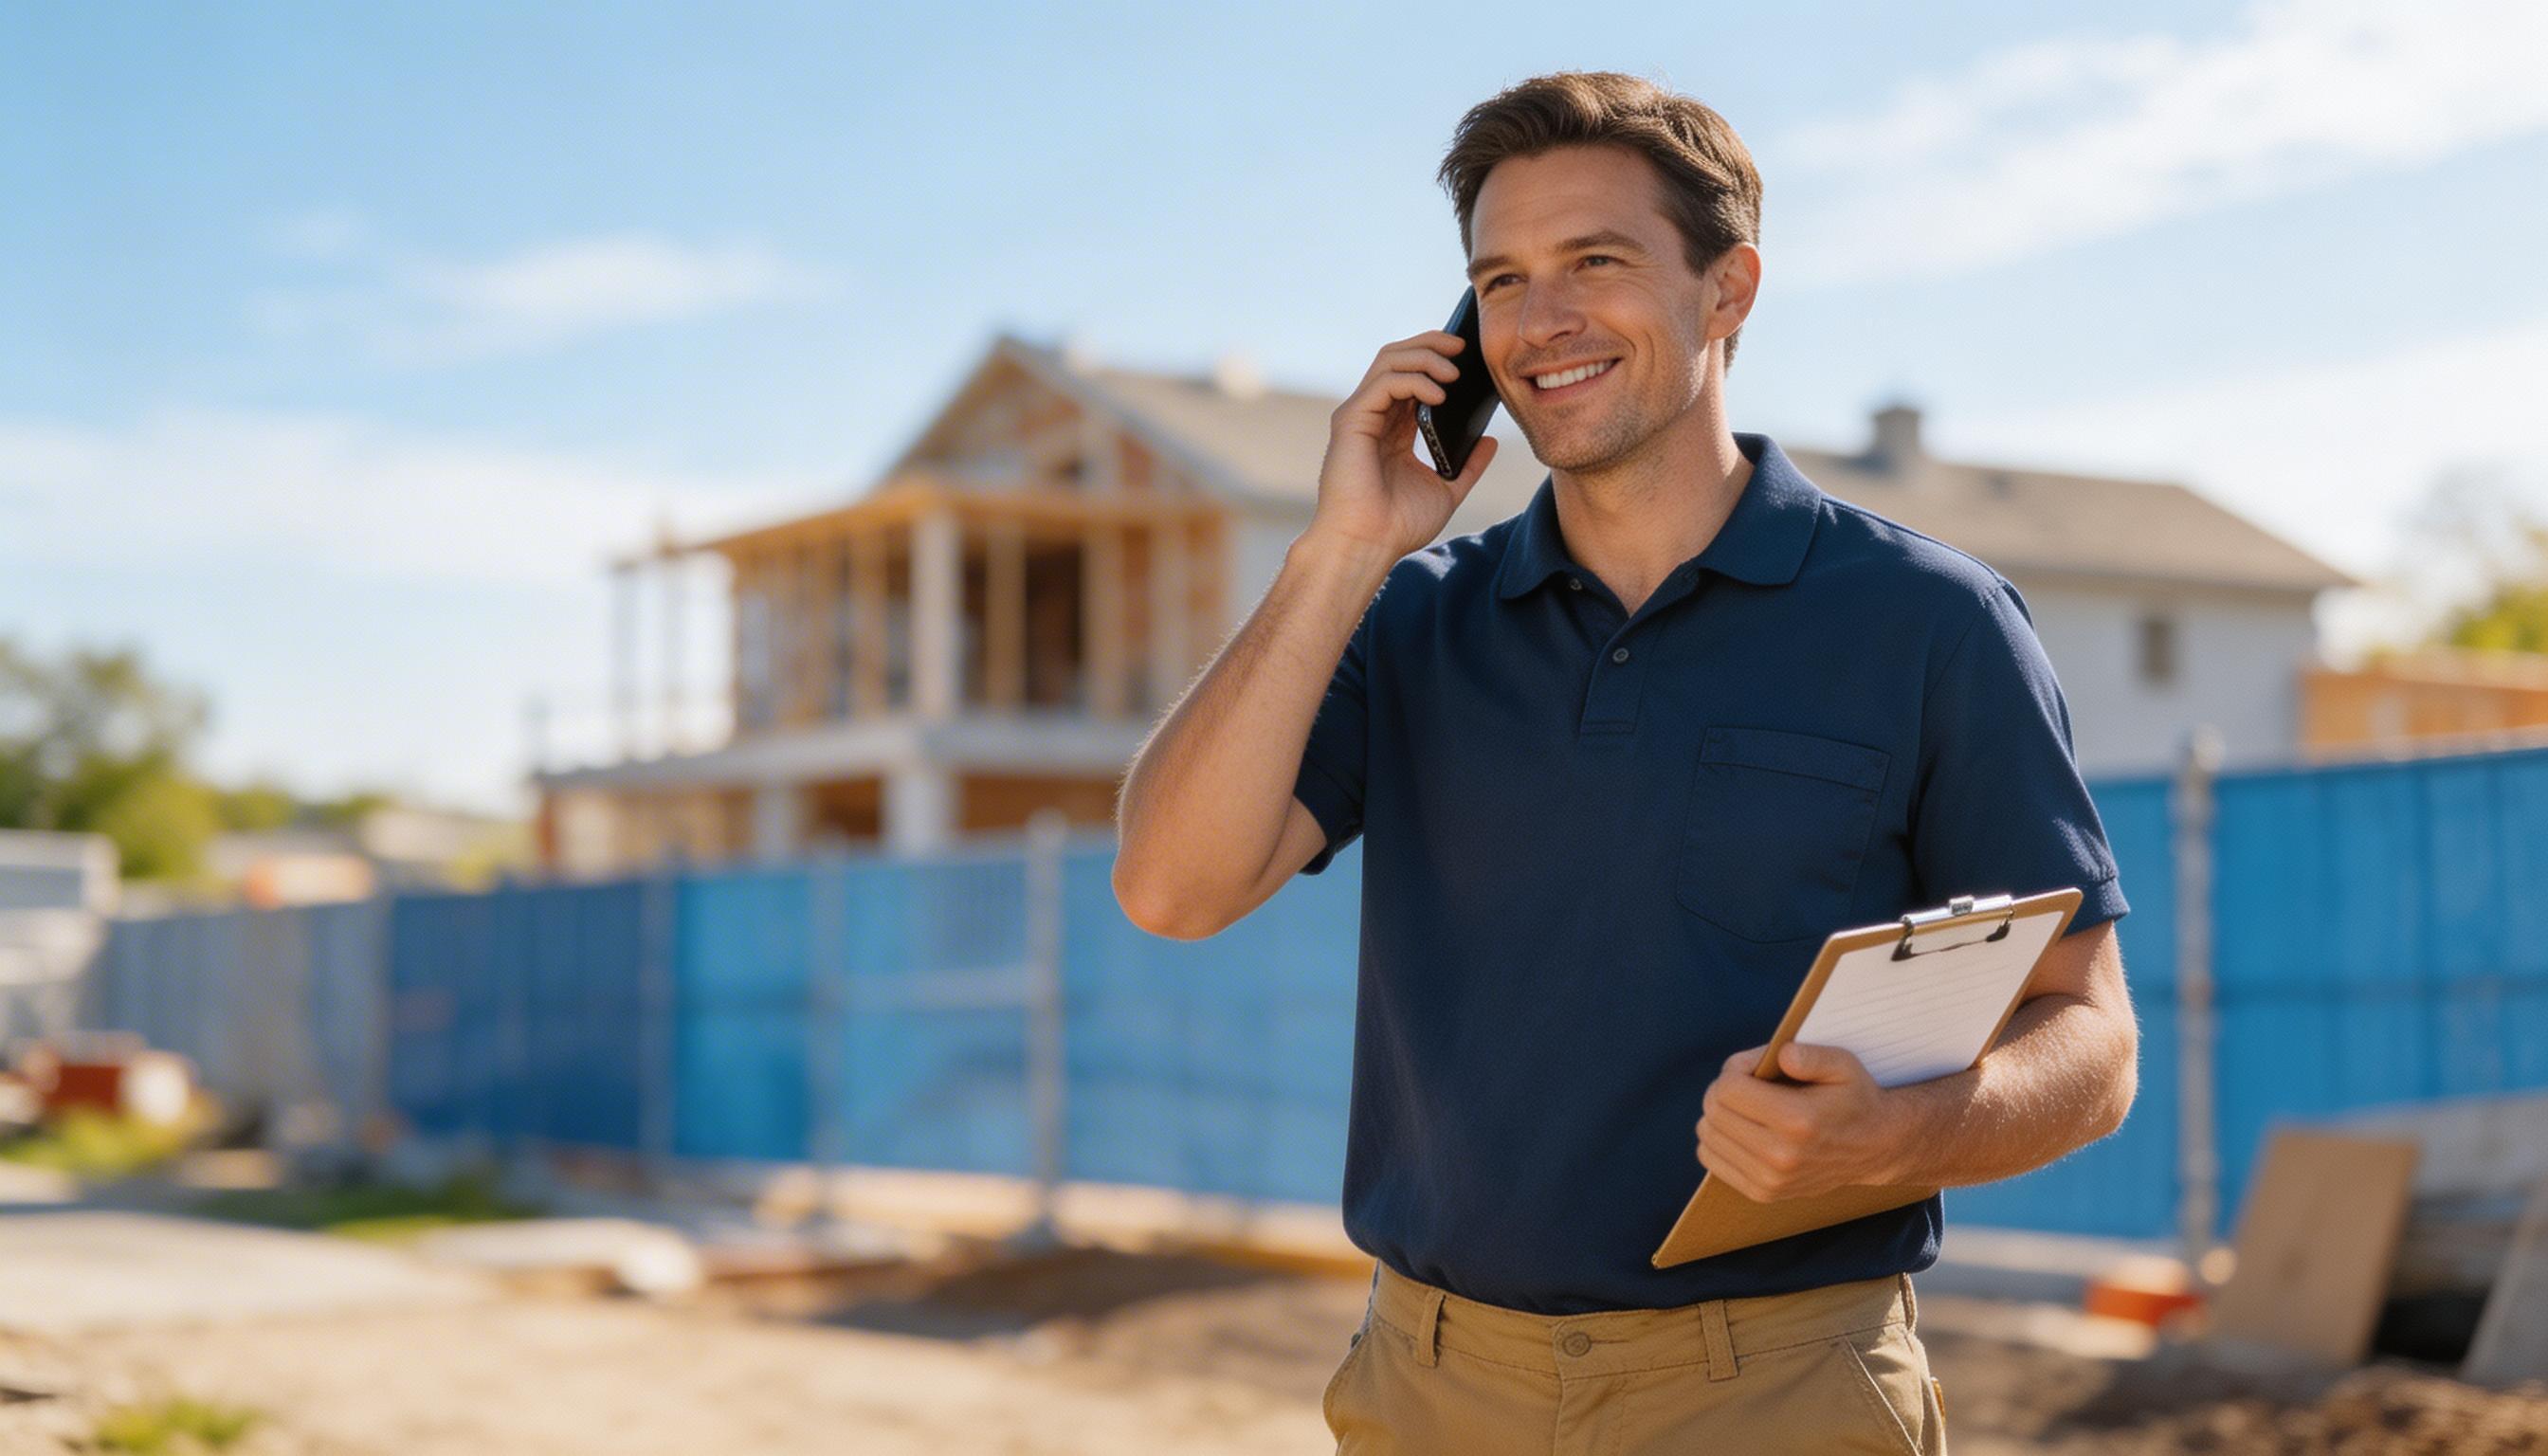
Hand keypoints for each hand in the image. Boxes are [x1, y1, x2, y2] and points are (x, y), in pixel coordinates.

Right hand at [1306, 330, 1501, 561]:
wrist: (1367, 546)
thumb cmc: (1397, 526)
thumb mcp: (1446, 490)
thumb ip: (1468, 466)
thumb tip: (1490, 440)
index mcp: (1392, 429)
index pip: (1412, 376)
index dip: (1437, 358)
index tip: (1468, 356)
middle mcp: (1373, 416)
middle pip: (1398, 357)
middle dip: (1431, 344)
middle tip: (1463, 346)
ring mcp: (1360, 416)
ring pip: (1389, 361)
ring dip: (1425, 357)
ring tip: (1454, 371)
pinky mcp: (1351, 421)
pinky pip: (1384, 383)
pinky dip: (1414, 380)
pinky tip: (1439, 393)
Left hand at [1695, 1042, 1900, 1201]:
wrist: (1874, 1148)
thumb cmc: (1854, 1099)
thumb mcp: (1843, 1065)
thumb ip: (1811, 1055)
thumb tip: (1781, 1054)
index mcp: (1797, 1121)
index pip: (1728, 1090)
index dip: (1734, 1069)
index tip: (1753, 1067)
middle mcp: (1780, 1155)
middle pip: (1713, 1112)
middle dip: (1723, 1089)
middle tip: (1747, 1082)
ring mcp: (1770, 1179)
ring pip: (1707, 1135)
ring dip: (1718, 1114)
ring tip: (1747, 1105)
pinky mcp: (1762, 1193)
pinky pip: (1711, 1158)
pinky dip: (1719, 1139)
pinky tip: (1743, 1128)